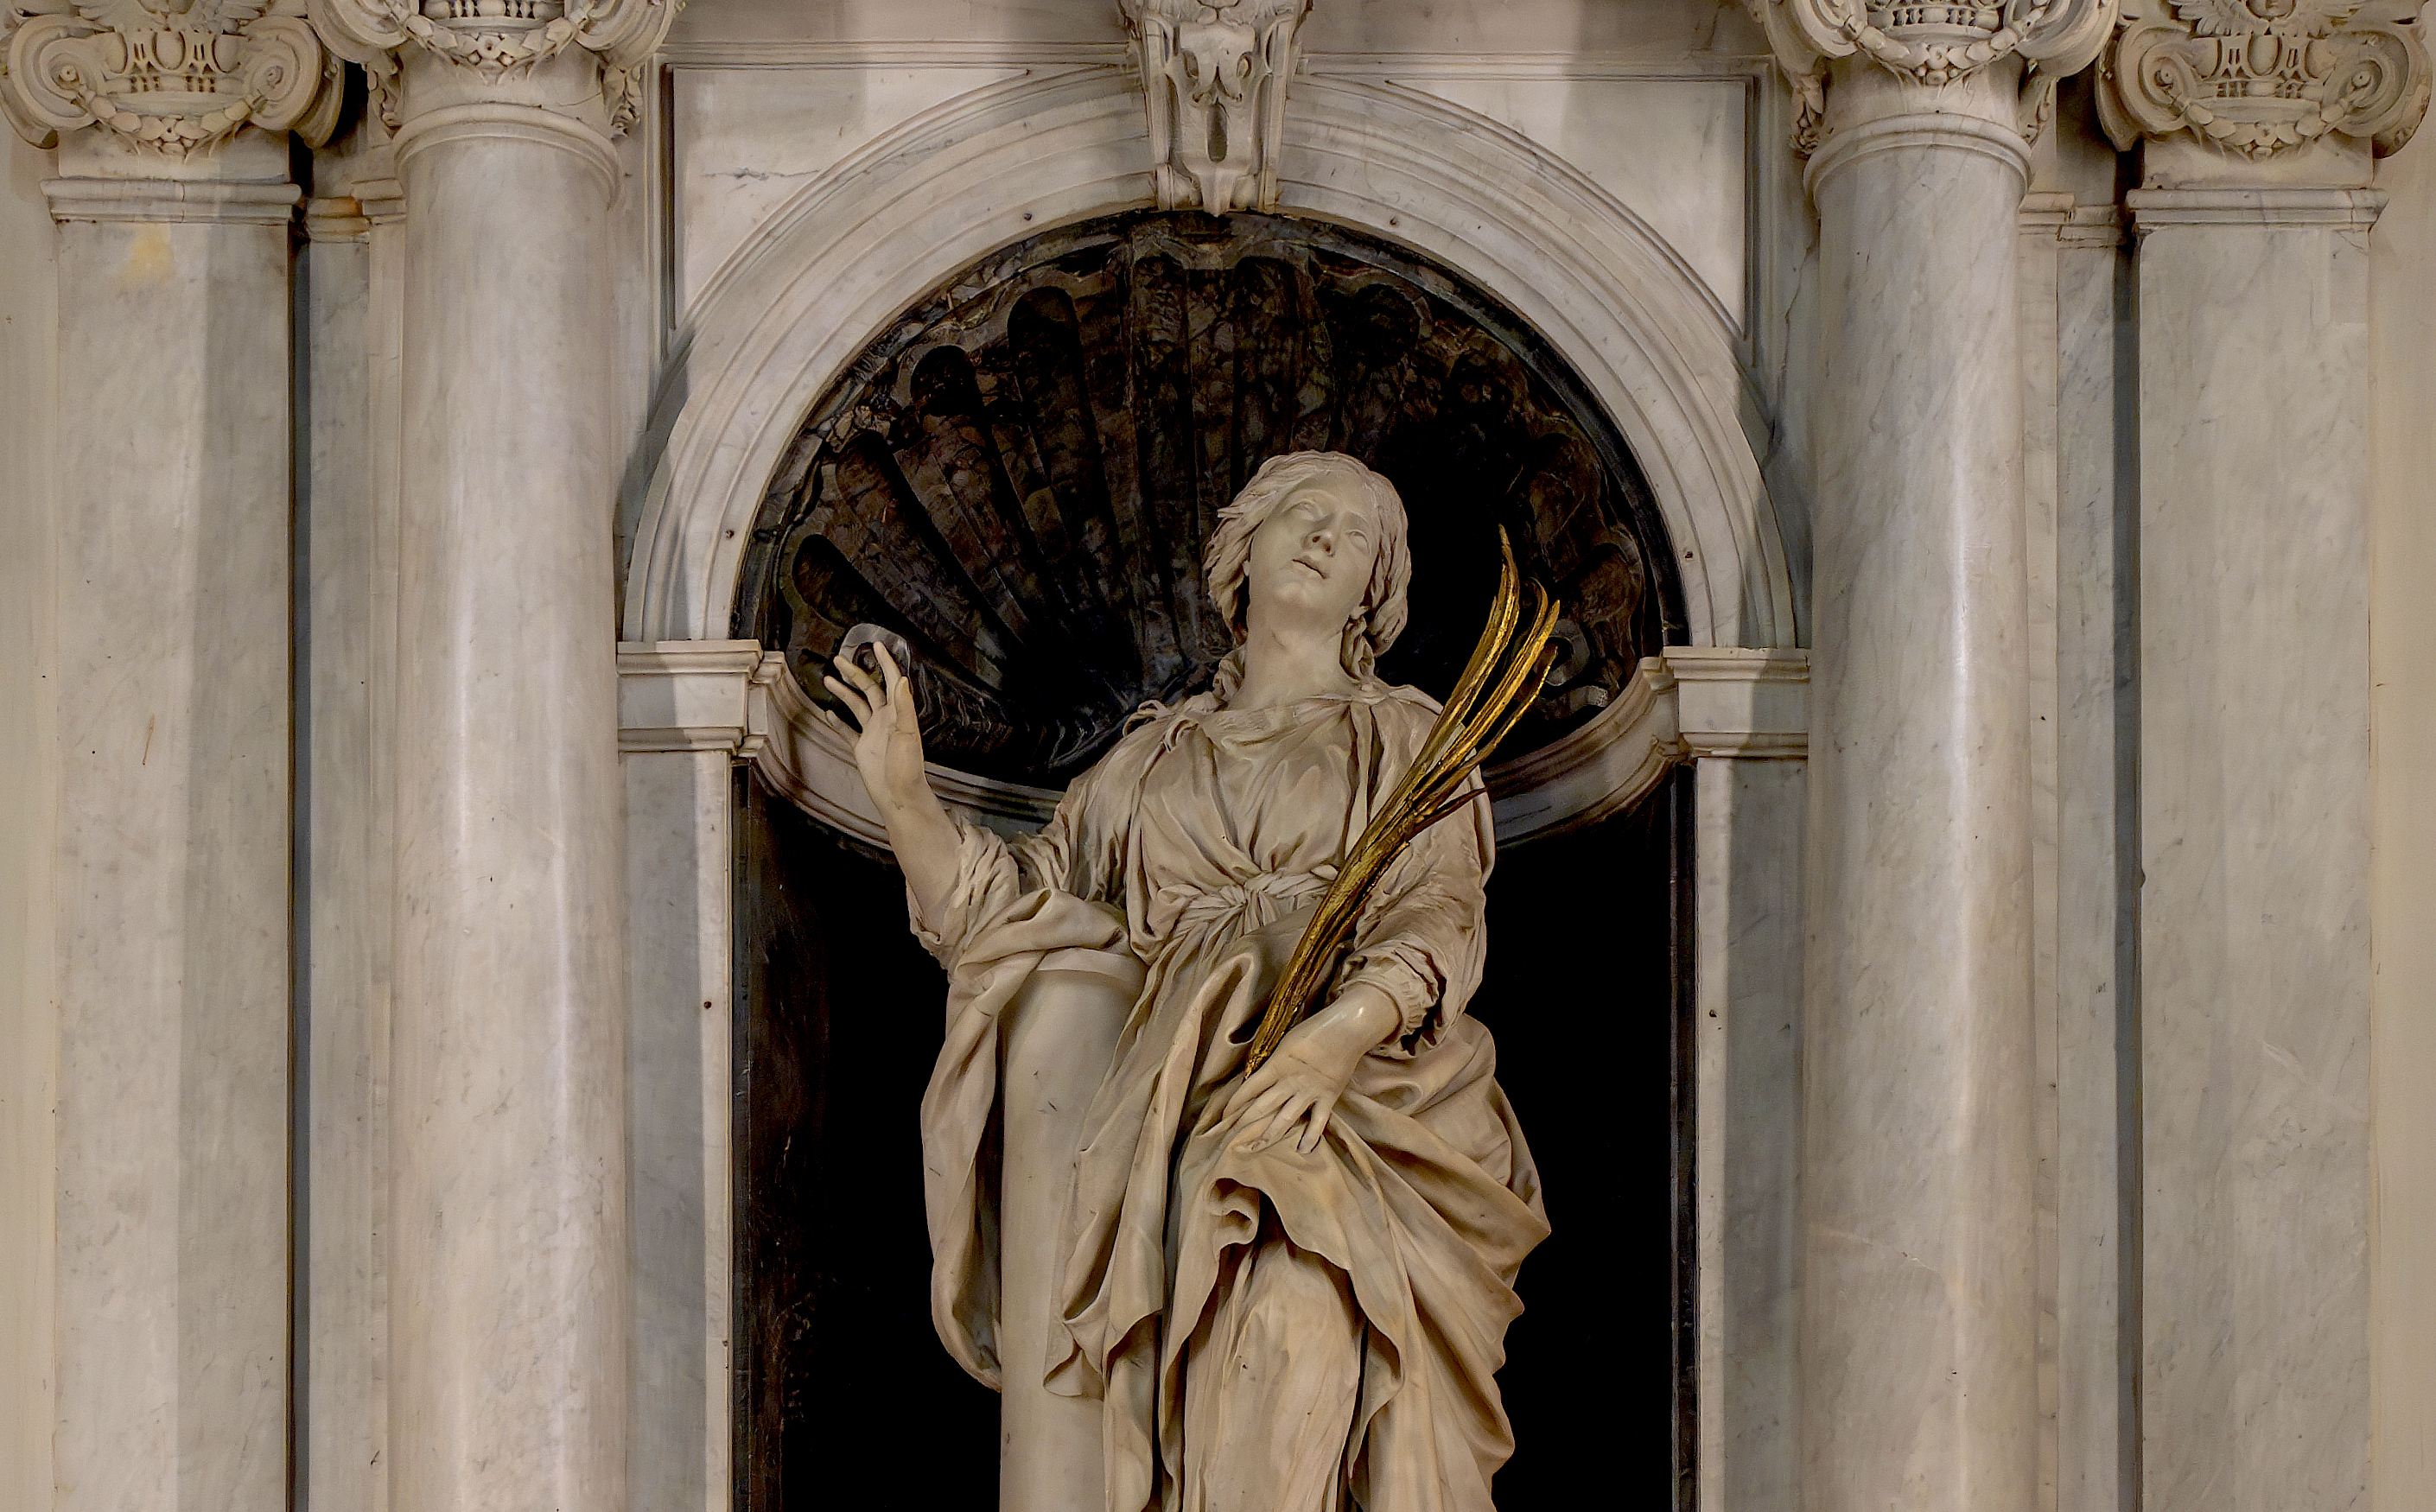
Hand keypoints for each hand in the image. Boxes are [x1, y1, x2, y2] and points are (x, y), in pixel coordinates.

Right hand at [824, 644, 929, 818]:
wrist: (899, 795)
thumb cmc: (907, 767)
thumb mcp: (907, 733)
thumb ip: (903, 706)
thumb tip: (901, 679)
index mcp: (897, 712)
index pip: (890, 680)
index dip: (884, 662)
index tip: (875, 645)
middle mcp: (885, 719)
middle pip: (868, 689)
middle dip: (854, 673)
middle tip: (838, 660)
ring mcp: (873, 732)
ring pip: (856, 705)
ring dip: (843, 692)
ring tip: (828, 679)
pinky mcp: (862, 747)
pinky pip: (848, 730)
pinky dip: (838, 721)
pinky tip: (828, 712)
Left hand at [1223, 982, 1401, 1153]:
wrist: (1346, 1030)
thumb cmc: (1314, 1030)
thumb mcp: (1286, 1042)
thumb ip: (1275, 1061)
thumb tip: (1261, 1074)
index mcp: (1276, 1066)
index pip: (1249, 1089)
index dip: (1234, 1103)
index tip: (1223, 1116)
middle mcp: (1289, 1083)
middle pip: (1262, 1107)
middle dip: (1245, 1124)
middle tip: (1231, 1140)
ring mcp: (1309, 1092)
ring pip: (1285, 1119)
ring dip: (1270, 1135)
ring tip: (1256, 1149)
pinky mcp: (1328, 1098)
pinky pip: (1318, 1122)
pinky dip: (1311, 1137)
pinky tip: (1303, 1150)